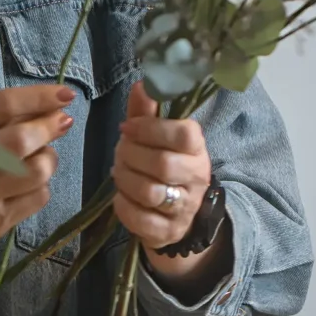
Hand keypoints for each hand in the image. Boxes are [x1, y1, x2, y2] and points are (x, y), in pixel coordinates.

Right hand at [0, 84, 75, 277]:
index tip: (65, 95)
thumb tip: (47, 110)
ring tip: (37, 159)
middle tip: (60, 123)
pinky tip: (23, 186)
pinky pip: (38, 197)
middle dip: (50, 128)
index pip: (2, 106)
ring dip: (47, 160)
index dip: (38, 98)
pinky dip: (39, 187)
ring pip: (38, 170)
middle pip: (24, 139)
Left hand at [112, 81, 210, 255]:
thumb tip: (142, 84)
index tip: (127, 128)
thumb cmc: (163, 166)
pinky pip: (140, 218)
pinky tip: (121, 196)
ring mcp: (185, 207)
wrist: (177, 214)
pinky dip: (123, 205)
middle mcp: (197, 178)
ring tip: (119, 172)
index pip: (182, 133)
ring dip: (125, 179)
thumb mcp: (157, 137)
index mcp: (197, 148)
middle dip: (131, 155)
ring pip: (150, 192)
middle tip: (120, 152)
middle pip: (162, 164)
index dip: (150, 128)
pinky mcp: (168, 231)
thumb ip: (146, 112)